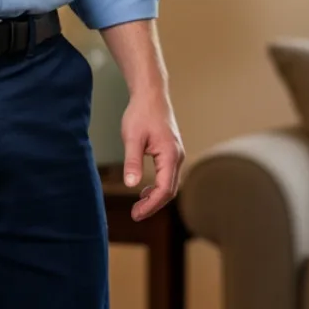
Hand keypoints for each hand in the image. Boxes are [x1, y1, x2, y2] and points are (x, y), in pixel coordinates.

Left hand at [120, 89, 184, 220]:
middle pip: (170, 191)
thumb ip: (132, 162)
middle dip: (153, 205)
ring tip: (138, 205)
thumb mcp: (132, 138)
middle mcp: (177, 156)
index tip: (136, 214)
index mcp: (170, 155)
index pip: (164, 190)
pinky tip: (145, 190)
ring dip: (156, 197)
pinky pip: (168, 175)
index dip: (150, 205)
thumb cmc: (141, 113)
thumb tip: (131, 184)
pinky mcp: (172, 151)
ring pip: (170, 184)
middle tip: (135, 214)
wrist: (151, 94)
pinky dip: (158, 186)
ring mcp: (176, 154)